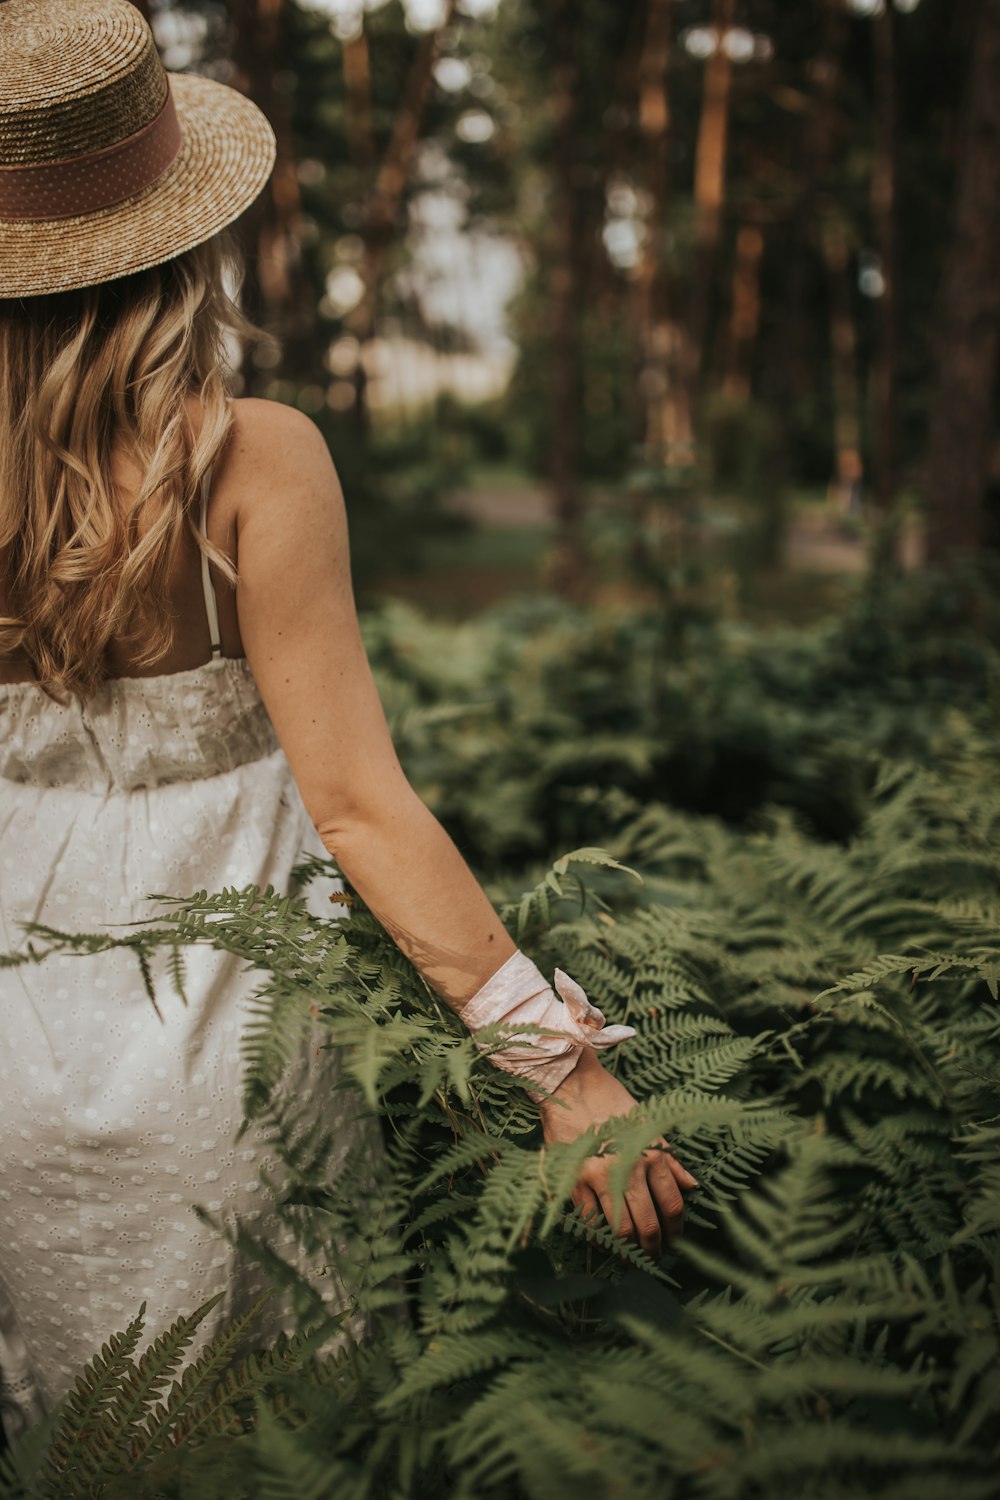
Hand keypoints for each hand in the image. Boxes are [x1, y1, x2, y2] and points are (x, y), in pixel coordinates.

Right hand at [537, 1046, 696, 1258]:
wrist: (573, 1087)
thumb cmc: (613, 1105)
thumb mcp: (649, 1126)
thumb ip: (670, 1159)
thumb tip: (692, 1186)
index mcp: (651, 1154)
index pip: (673, 1205)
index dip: (676, 1230)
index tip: (674, 1241)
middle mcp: (628, 1168)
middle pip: (648, 1225)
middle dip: (653, 1249)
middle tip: (653, 1258)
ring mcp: (599, 1176)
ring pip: (620, 1229)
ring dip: (628, 1251)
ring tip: (630, 1258)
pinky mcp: (574, 1179)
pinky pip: (589, 1221)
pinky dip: (598, 1237)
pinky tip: (603, 1241)